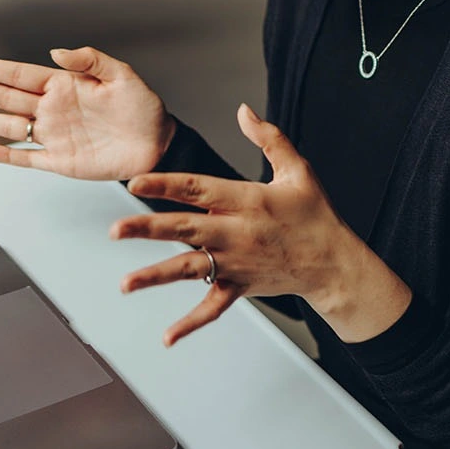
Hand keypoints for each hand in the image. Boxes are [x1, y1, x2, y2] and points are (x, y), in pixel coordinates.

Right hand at [0, 47, 175, 180]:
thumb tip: (56, 52)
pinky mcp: (60, 161)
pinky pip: (27, 158)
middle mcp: (53, 110)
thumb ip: (90, 60)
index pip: (19, 75)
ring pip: (8, 126)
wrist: (158, 145)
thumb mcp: (122, 75)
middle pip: (4, 97)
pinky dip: (6, 156)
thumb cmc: (144, 110)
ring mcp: (54, 136)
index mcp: (65, 86)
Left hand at [112, 104, 408, 346]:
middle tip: (115, 230)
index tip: (135, 182)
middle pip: (185, 229)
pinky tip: (167, 337)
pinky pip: (212, 307)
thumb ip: (269, 138)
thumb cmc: (315, 213)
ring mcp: (237, 263)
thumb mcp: (298, 170)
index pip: (199, 189)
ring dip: (155, 276)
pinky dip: (190, 324)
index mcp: (248, 200)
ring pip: (190, 269)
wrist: (334, 264)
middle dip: (148, 229)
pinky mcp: (240, 286)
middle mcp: (237, 233)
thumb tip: (243, 110)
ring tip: (125, 284)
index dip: (166, 184)